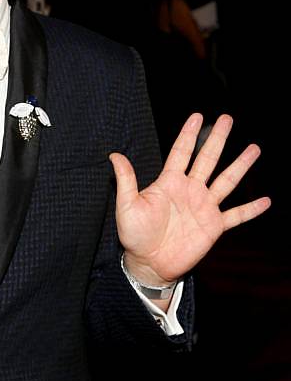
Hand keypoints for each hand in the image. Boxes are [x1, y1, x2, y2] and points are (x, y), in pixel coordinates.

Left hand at [109, 113, 270, 286]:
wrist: (149, 264)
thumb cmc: (134, 235)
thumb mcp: (126, 206)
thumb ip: (126, 180)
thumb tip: (114, 155)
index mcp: (169, 182)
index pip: (181, 152)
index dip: (189, 134)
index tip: (197, 116)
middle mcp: (190, 190)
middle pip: (207, 159)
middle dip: (217, 139)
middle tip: (227, 118)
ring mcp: (204, 207)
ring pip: (226, 181)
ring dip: (240, 165)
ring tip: (254, 148)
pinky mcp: (213, 226)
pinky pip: (236, 216)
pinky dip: (251, 209)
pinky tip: (266, 201)